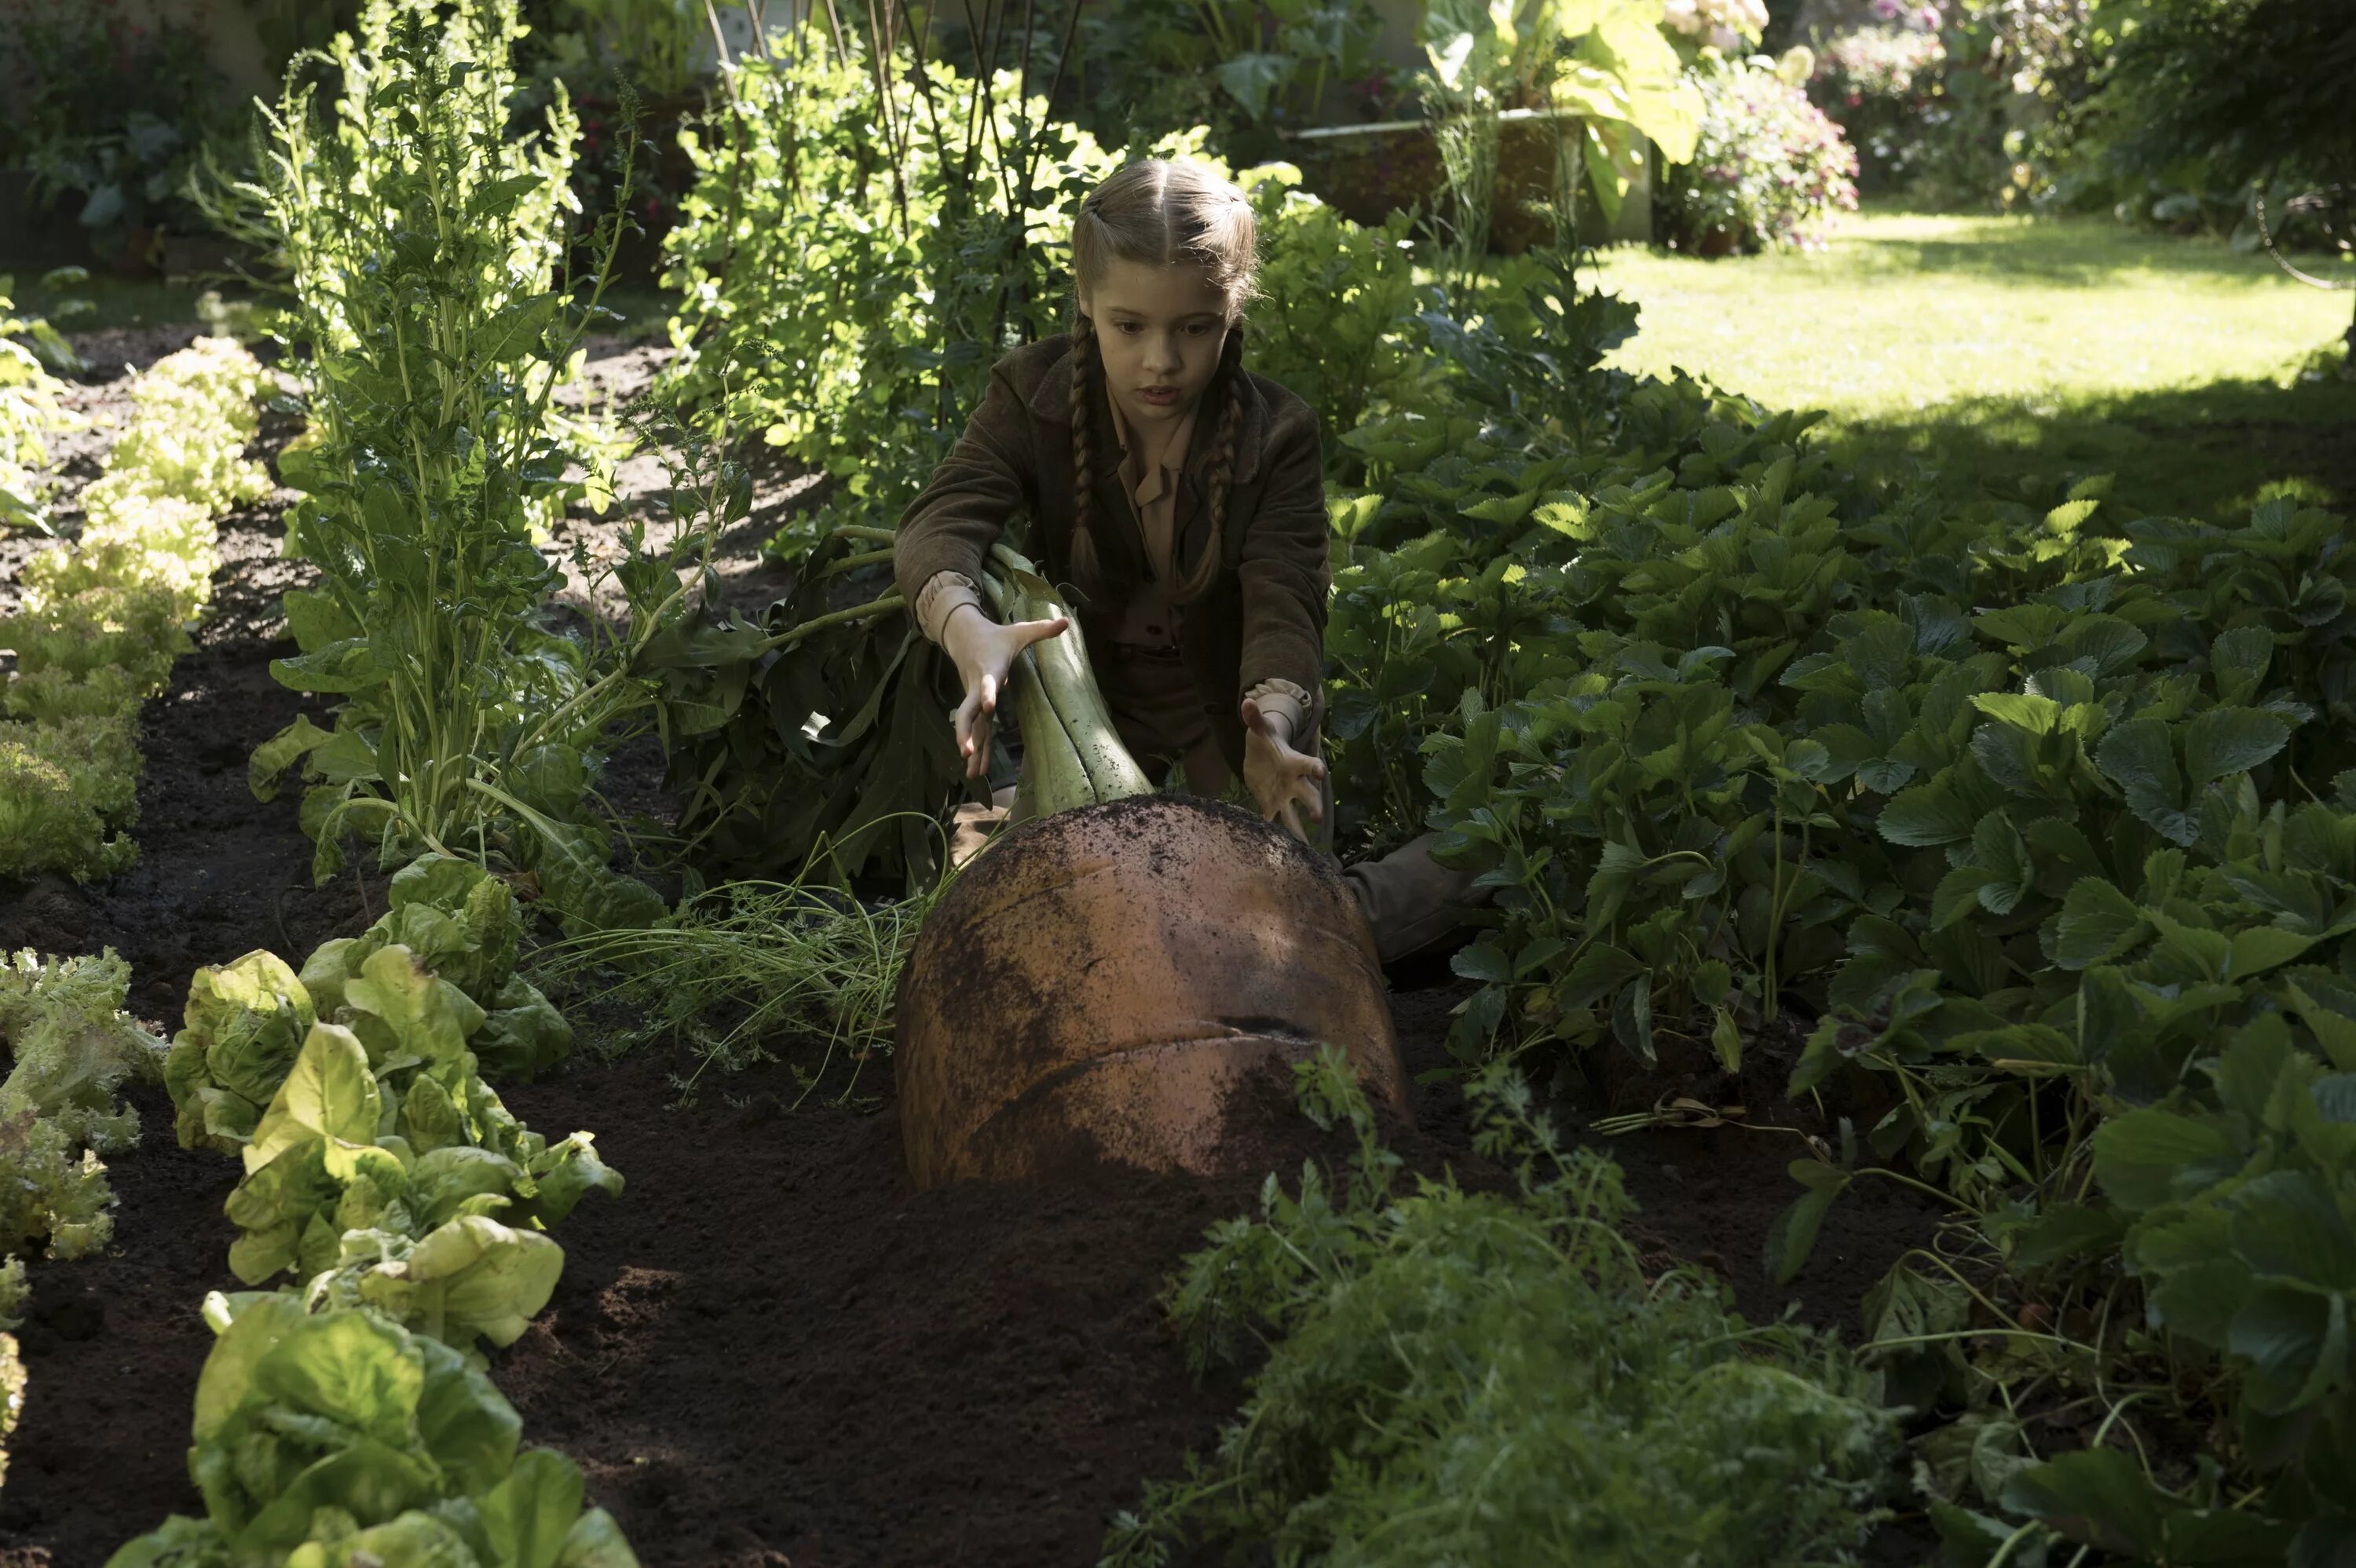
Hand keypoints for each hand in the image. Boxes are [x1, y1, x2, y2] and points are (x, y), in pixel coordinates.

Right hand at [941, 603, 1067, 778]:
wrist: (963, 636)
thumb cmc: (996, 636)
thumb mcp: (1019, 631)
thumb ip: (1042, 629)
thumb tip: (1067, 620)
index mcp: (989, 670)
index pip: (986, 684)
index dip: (987, 693)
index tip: (989, 705)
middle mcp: (977, 688)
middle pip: (967, 712)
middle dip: (966, 732)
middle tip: (966, 752)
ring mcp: (974, 699)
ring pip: (970, 727)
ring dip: (971, 748)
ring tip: (972, 773)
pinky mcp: (975, 707)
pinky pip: (976, 730)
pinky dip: (977, 750)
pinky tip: (976, 771)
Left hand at [1240, 696, 1324, 841]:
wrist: (1262, 756)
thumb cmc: (1265, 740)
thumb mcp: (1260, 729)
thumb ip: (1254, 718)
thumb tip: (1246, 702)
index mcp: (1293, 762)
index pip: (1307, 764)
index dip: (1314, 768)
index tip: (1322, 772)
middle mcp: (1293, 782)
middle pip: (1307, 794)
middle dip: (1313, 805)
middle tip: (1318, 819)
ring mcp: (1284, 796)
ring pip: (1293, 815)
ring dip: (1297, 830)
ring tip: (1303, 849)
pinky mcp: (1270, 805)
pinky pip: (1274, 821)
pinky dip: (1273, 834)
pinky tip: (1274, 851)